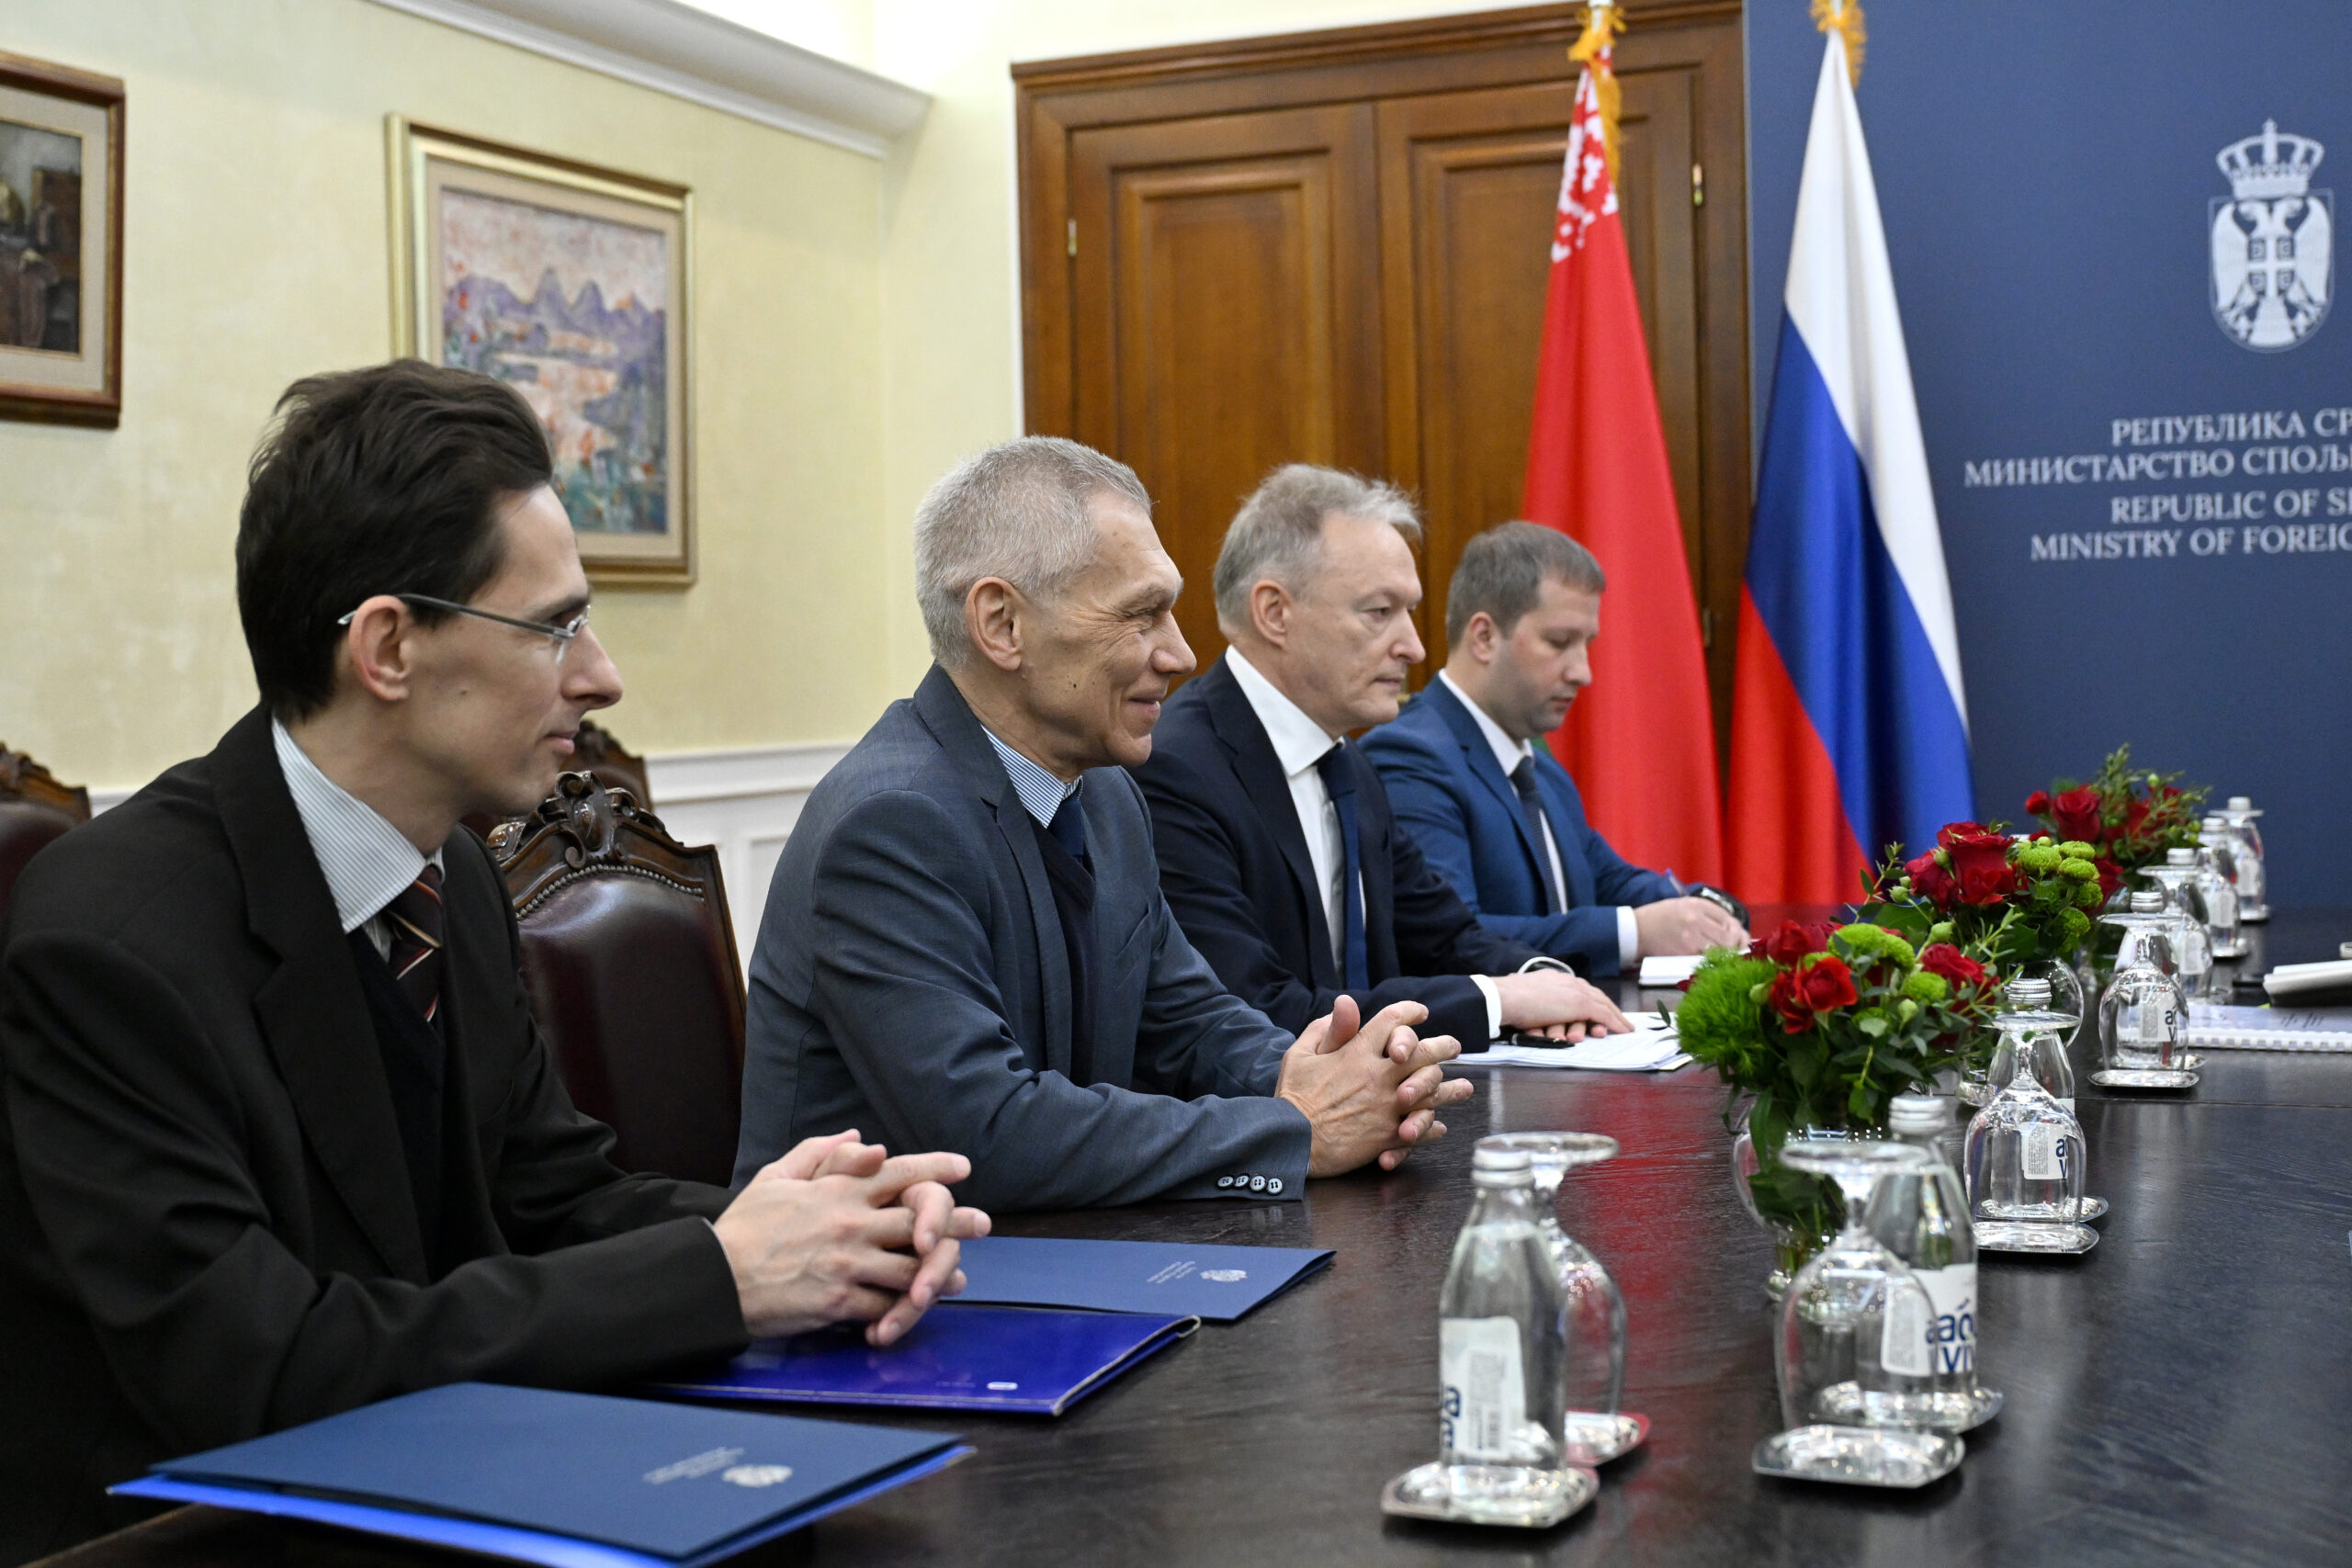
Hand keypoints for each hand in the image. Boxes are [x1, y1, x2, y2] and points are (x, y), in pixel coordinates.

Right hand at [713, 1132, 991, 1345]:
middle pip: (921, 1221)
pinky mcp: (841, 1302)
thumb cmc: (745, 1227)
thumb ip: (820, 1153)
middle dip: (959, 1222)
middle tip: (984, 1223)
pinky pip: (887, 1306)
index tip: (963, 1167)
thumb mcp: (776, 1177)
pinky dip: (903, 1310)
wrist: (716, 1279)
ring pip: (913, 1267)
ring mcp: (849, 1264)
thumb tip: (861, 1139)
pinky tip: (916, 1308)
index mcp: (838, 1190)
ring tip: (957, 1277)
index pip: (899, 1171)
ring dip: (939, 1273)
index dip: (936, 1167)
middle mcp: (851, 1223)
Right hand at [1276, 997, 1474, 1176]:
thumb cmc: (1293, 1097)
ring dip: (1451, 1089)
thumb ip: (1326, 1029)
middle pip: (1423, 1054)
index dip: (1409, 1012)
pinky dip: (1432, 1126)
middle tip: (1454, 1047)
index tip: (1421, 1012)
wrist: (1291, 1141)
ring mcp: (1387, 1106)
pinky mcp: (1388, 1135)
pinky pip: (1421, 1128)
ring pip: (1431, 1092)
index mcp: (1357, 1052)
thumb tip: (1345, 1003)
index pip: (1392, 1021)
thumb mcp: (1300, 1054)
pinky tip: (1438, 1125)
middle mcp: (1378, 1076)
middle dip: (1442, 1047)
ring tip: (1465, 1088)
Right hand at [1489, 969, 1631, 1039]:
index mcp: (1555, 978)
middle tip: (1620, 1019)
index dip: (1592, 999)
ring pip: (1604, 1005)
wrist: (1504, 997)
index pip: (1580, 988)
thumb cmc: (1507, 1000)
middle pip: (1596, 995)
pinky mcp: (1579, 1004)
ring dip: (1616, 1017)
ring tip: (1625, 1027)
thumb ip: (1535, 1000)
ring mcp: (1575, 992)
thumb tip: (1534, 1010)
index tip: (1598, 1008)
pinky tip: (1624, 1031)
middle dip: (1610, 1008)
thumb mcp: (1524, 997)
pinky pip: (1604, 1015)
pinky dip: (1616, 1024)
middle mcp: (1568, 981)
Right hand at [1633, 896, 1749, 960]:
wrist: (1636, 930)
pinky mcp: (1683, 953)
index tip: (1740, 938)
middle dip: (1734, 945)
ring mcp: (1690, 937)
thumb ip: (1707, 914)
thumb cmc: (1661, 918)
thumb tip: (1734, 930)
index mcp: (1696, 904)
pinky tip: (1709, 961)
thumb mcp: (1684, 906)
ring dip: (1724, 955)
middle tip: (1735, 951)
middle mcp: (1695, 918)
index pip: (1728, 919)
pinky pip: (1706, 959)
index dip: (1737, 931)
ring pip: (1720, 950)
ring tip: (1723, 957)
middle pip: (1728, 936)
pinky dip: (1711, 961)